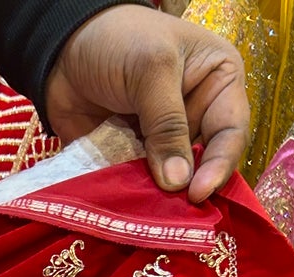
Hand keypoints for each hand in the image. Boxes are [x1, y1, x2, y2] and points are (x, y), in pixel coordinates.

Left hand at [45, 4, 250, 203]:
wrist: (62, 48)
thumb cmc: (119, 39)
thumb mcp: (151, 69)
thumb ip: (166, 123)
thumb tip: (178, 181)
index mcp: (216, 83)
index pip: (231, 131)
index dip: (219, 165)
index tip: (197, 192)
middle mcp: (195, 116)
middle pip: (203, 164)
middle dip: (188, 190)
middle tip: (175, 217)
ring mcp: (163, 142)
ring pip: (170, 182)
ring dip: (159, 201)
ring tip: (150, 220)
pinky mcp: (132, 160)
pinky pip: (137, 187)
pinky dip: (132, 201)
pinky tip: (127, 215)